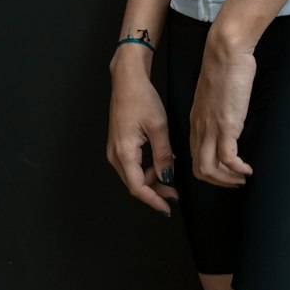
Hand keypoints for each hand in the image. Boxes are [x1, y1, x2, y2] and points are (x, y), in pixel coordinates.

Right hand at [107, 57, 178, 215]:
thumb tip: (168, 177)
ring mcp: (115, 150)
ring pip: (133, 175)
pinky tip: (162, 163)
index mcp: (123, 152)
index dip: (154, 200)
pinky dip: (147, 169)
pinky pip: (132, 165)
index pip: (137, 187)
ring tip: (171, 176)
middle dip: (155, 192)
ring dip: (152, 180)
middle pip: (134, 184)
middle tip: (175, 194)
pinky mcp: (119, 144)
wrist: (127, 80)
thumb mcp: (158, 127)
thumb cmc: (141, 98)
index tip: (167, 208)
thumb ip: (163, 155)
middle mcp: (115, 154)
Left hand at [189, 25, 255, 186]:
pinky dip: (237, 169)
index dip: (209, 170)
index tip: (225, 173)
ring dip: (226, 180)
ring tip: (242, 178)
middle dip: (217, 182)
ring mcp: (211, 127)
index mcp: (196, 120)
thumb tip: (229, 117)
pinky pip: (228, 158)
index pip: (195, 155)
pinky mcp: (226, 125)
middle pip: (199, 168)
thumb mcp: (216, 93)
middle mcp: (200, 127)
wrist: (225, 51)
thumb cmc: (225, 66)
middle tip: (235, 182)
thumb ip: (218, 108)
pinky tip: (247, 169)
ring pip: (209, 169)